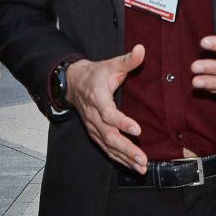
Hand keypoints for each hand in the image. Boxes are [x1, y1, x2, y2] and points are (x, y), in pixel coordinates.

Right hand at [64, 46, 146, 172]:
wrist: (73, 83)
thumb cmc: (96, 74)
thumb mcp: (110, 64)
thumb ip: (127, 60)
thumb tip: (142, 49)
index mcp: (97, 96)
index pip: (108, 112)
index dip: (122, 122)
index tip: (137, 130)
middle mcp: (93, 114)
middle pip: (108, 135)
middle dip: (126, 148)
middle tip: (143, 158)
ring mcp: (92, 126)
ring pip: (107, 145)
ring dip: (124, 157)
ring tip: (142, 167)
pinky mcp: (94, 133)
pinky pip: (106, 149)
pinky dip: (119, 159)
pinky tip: (133, 166)